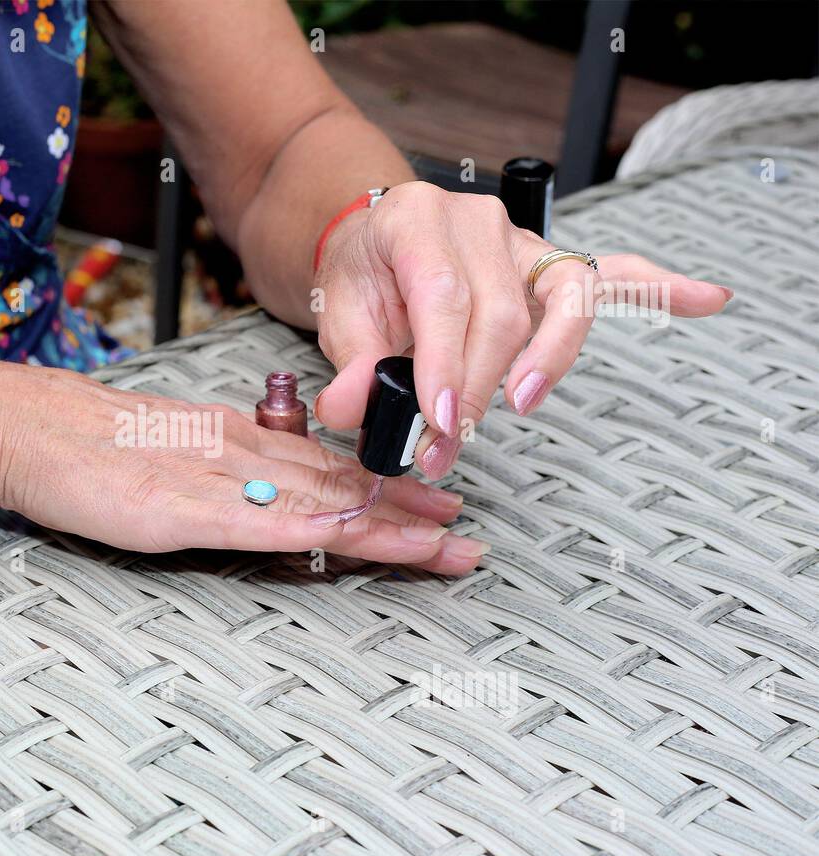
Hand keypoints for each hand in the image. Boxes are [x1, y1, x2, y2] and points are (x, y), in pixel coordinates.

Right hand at [0, 362, 487, 574]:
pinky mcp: (187, 509)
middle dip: (409, 514)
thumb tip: (252, 494)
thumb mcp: (163, 451)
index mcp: (236, 440)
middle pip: (341, 487)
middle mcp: (241, 455)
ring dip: (387, 528)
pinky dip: (320, 530)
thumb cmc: (83, 442)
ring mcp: (218, 481)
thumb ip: (212, 470)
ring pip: (320, 504)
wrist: (28, 426)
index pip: (326, 468)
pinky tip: (358, 537)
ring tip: (443, 546)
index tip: (430, 509)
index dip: (384, 490)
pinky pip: (266, 522)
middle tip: (465, 536)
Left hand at [312, 181, 732, 476]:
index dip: (446, 364)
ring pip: (562, 295)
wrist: (372, 241)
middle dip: (478, 388)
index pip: (443, 296)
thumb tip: (350, 411)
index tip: (439, 423)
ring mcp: (523, 240)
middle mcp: (477, 221)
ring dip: (550, 358)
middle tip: (447, 448)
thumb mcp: (337, 317)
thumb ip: (349, 366)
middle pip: (501, 309)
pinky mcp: (550, 265)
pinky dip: (659, 288)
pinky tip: (705, 299)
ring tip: (524, 402)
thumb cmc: (362, 277)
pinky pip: (614, 273)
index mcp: (416, 221)